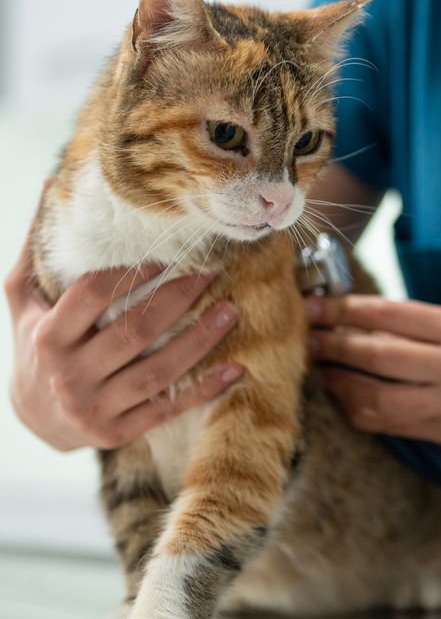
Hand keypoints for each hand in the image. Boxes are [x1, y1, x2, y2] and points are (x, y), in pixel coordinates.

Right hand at [5, 213, 242, 451]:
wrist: (34, 419)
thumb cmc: (37, 344)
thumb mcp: (23, 300)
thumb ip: (35, 249)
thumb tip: (48, 185)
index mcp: (48, 336)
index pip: (92, 296)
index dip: (130, 273)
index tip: (166, 254)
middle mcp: (69, 375)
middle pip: (133, 331)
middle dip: (178, 300)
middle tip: (213, 273)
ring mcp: (95, 408)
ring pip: (157, 372)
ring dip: (200, 341)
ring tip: (231, 311)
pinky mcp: (119, 433)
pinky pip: (169, 409)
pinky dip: (206, 390)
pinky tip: (238, 370)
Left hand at [306, 295, 440, 451]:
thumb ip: (422, 324)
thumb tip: (358, 318)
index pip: (391, 315)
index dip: (346, 311)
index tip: (315, 306)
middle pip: (378, 355)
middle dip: (333, 346)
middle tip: (305, 337)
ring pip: (377, 397)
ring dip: (339, 384)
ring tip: (320, 370)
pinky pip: (390, 424)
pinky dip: (360, 410)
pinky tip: (346, 397)